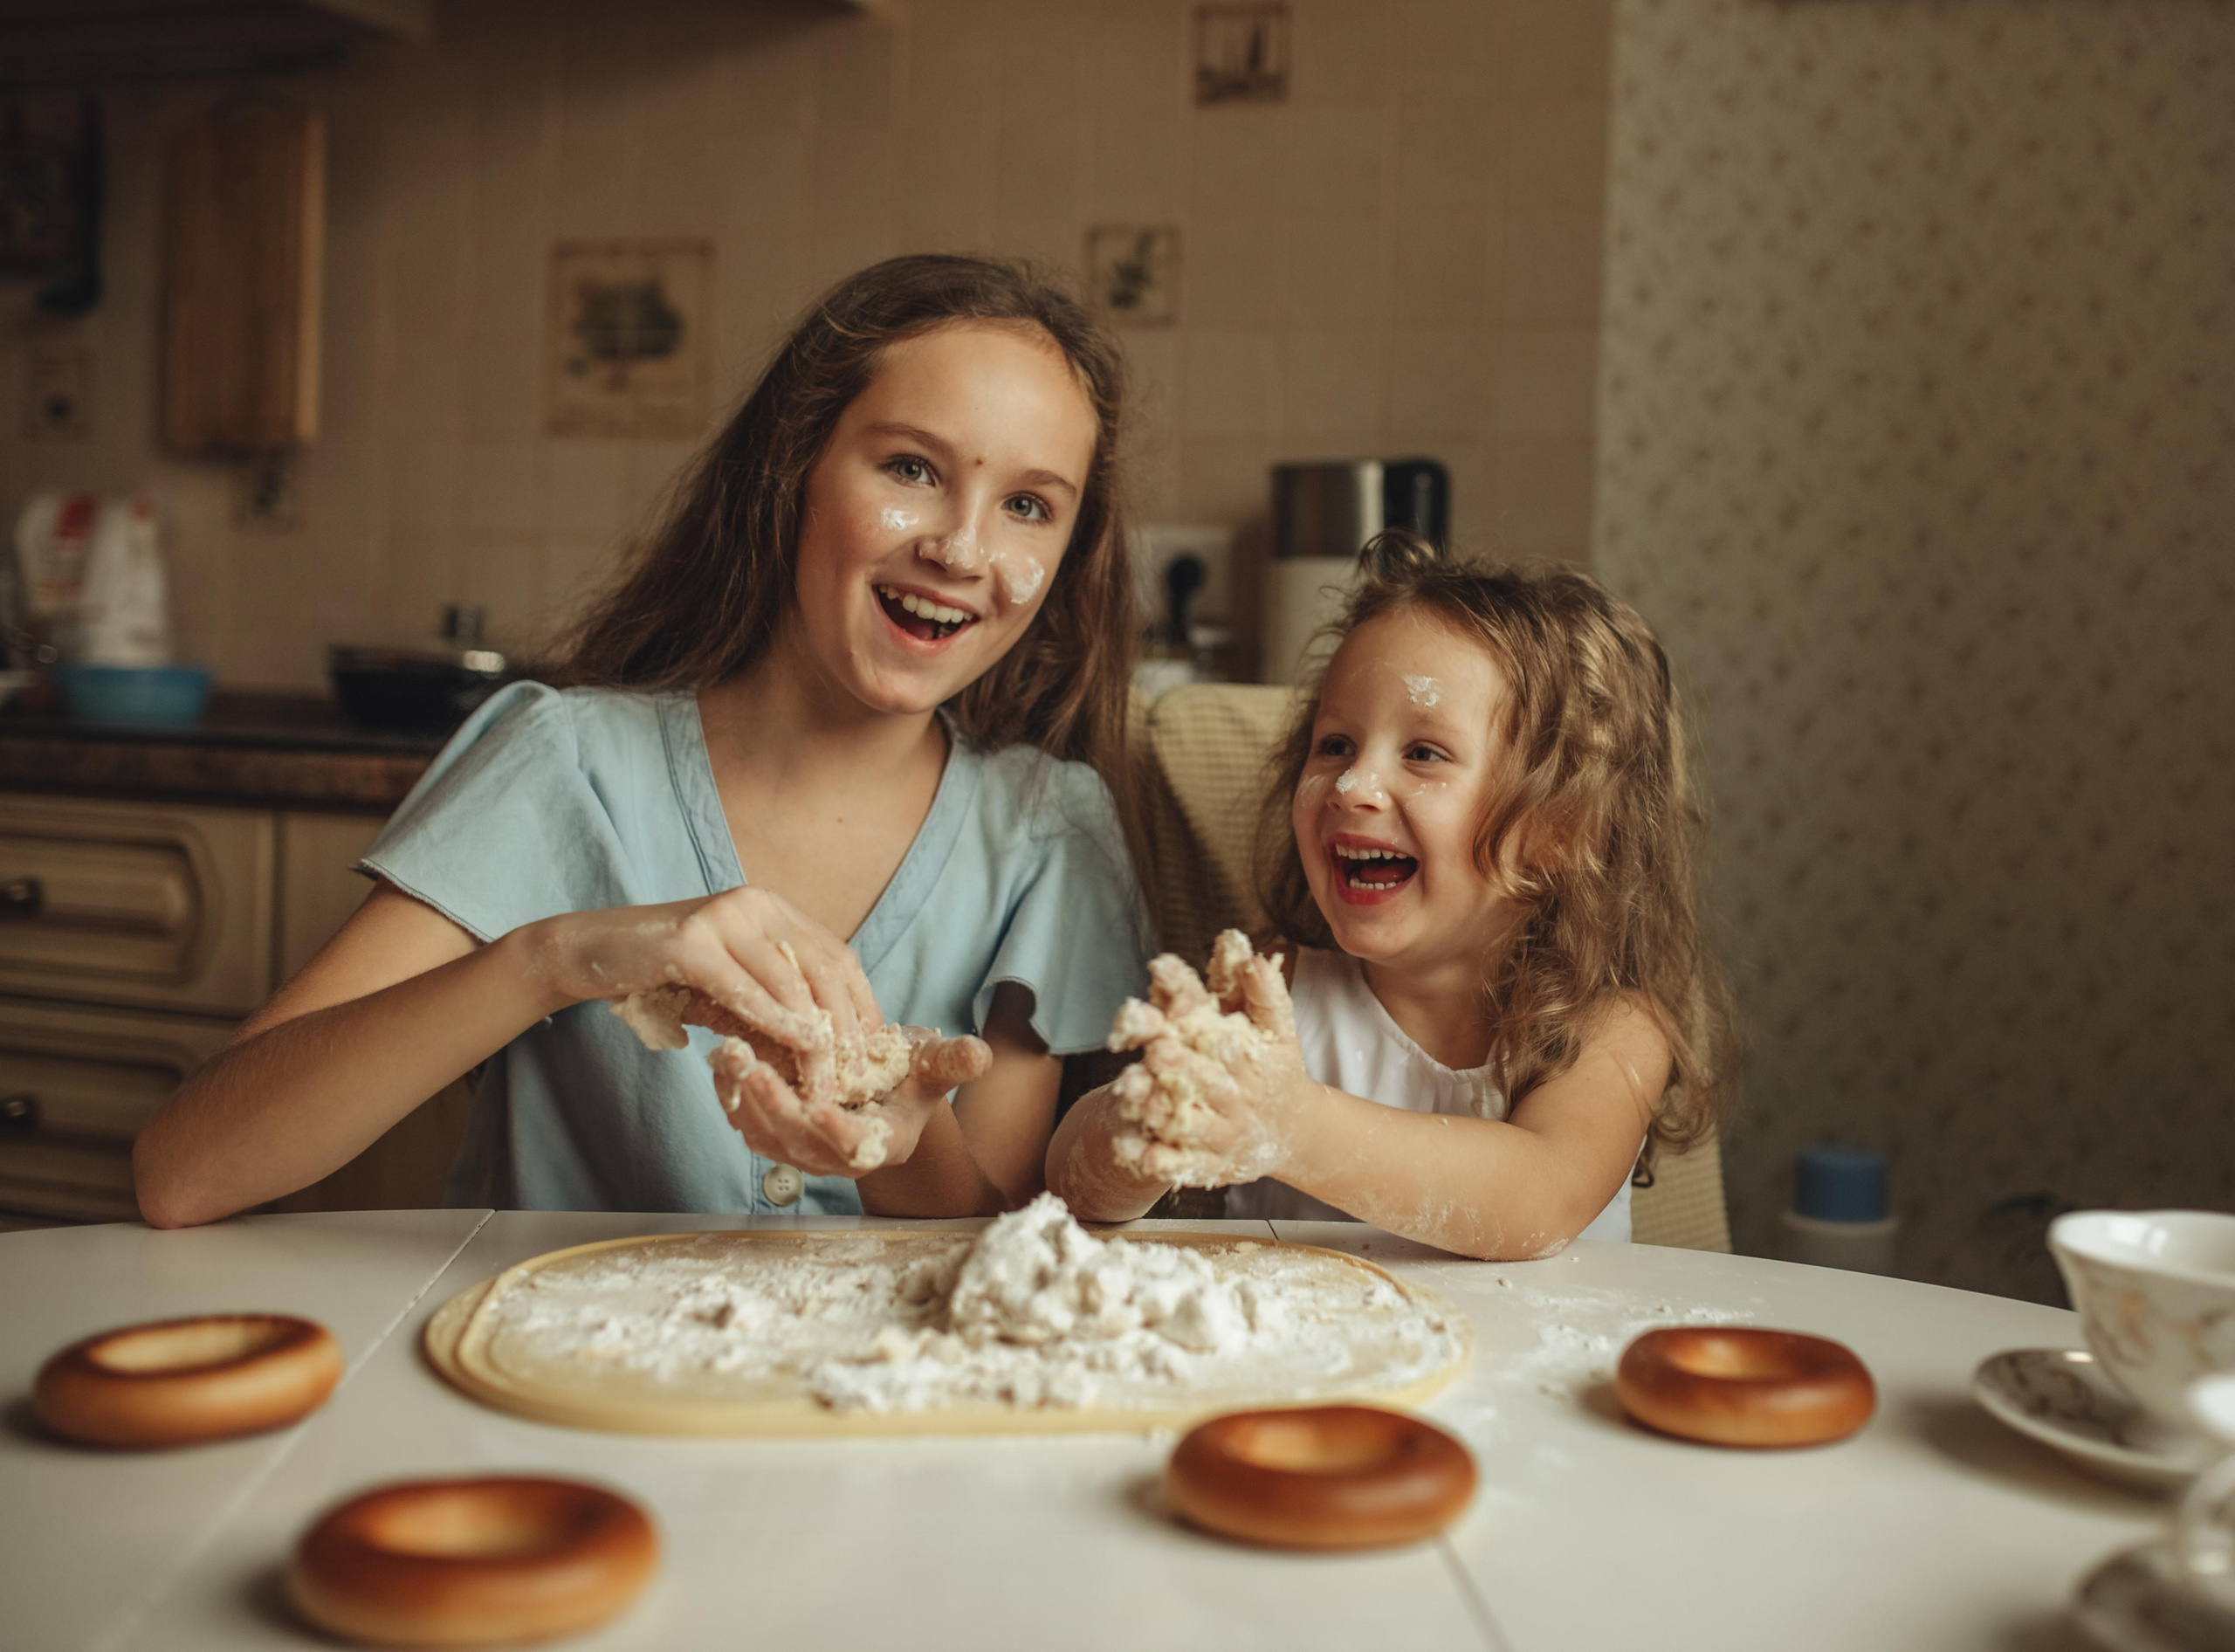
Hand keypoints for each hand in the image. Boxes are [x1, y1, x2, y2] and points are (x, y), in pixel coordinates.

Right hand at [520, 887, 880, 1081]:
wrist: (591, 950)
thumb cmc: (662, 974)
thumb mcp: (729, 983)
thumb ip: (771, 1001)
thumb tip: (821, 1052)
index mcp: (772, 909)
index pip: (838, 955)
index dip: (863, 1004)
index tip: (875, 1050)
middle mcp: (755, 904)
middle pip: (824, 966)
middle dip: (847, 1024)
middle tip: (858, 1073)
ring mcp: (723, 917)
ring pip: (790, 979)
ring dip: (814, 1033)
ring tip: (829, 1075)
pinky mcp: (691, 941)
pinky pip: (745, 987)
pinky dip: (775, 1020)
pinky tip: (794, 1048)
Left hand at [712, 1028, 989, 1178]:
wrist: (880, 1087)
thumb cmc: (909, 1074)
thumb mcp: (933, 1065)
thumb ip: (954, 1061)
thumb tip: (981, 1052)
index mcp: (882, 1142)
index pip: (856, 1146)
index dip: (837, 1132)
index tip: (820, 1109)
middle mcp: (838, 1157)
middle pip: (800, 1143)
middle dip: (774, 1106)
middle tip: (752, 1068)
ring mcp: (804, 1151)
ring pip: (767, 1136)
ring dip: (743, 1099)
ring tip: (729, 1056)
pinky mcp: (777, 1137)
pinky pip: (748, 1125)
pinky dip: (732, 1096)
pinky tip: (722, 1061)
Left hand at [1106, 933, 1308, 1187]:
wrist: (1298, 1132)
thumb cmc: (1279, 1071)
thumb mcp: (1280, 1031)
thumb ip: (1265, 994)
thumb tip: (1254, 956)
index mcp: (1253, 1063)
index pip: (1226, 1042)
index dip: (1202, 1027)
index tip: (1177, 1009)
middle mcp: (1241, 1101)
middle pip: (1210, 1084)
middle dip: (1183, 1069)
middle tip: (1156, 1051)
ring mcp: (1228, 1136)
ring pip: (1195, 1126)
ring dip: (1165, 1114)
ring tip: (1136, 1100)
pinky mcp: (1215, 1166)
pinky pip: (1186, 1166)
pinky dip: (1161, 1161)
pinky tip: (1135, 1152)